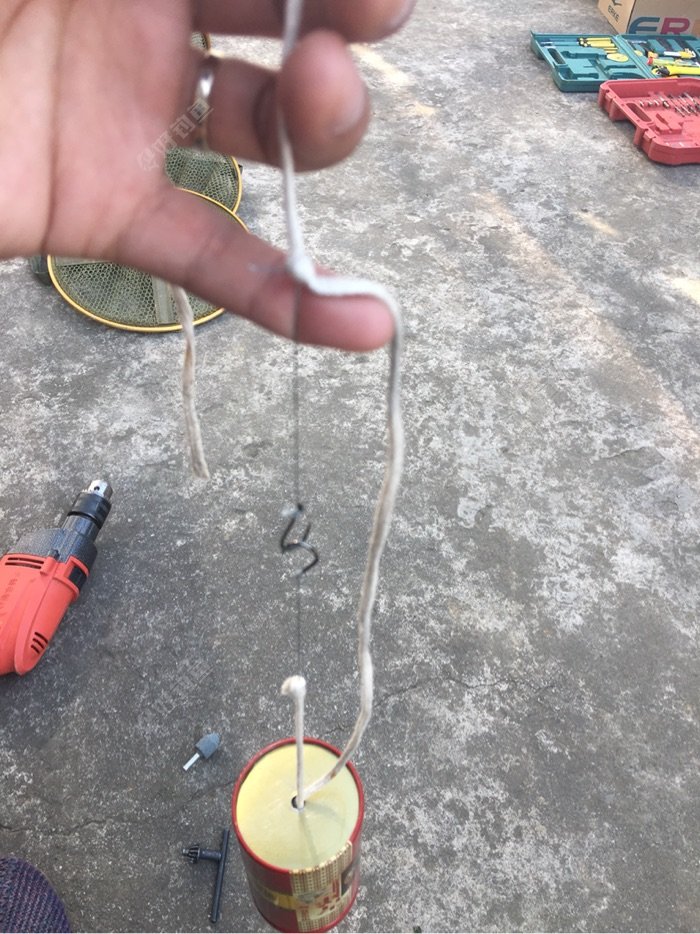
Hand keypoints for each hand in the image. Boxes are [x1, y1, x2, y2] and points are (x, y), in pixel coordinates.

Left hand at [0, 0, 412, 348]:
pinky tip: (363, 324)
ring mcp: (125, 116)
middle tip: (350, 27)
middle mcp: (137, 10)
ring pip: (261, 131)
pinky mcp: (103, 210)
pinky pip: (208, 254)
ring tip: (319, 108)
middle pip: (282, 20)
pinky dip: (286, 297)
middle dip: (336, 23)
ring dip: (321, 132)